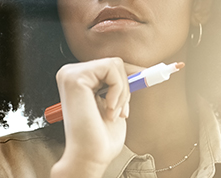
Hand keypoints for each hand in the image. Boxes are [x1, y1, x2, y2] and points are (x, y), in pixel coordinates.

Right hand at [50, 57, 131, 177]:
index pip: (108, 66)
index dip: (131, 73)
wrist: (90, 157)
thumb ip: (118, 86)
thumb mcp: (114, 104)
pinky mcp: (75, 77)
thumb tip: (140, 71)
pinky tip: (108, 109)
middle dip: (125, 88)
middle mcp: (69, 74)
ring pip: (114, 65)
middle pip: (113, 63)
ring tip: (112, 113)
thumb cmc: (100, 138)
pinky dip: (118, 90)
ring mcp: (70, 74)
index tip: (151, 76)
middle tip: (120, 111)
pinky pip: (111, 69)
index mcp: (77, 80)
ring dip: (122, 92)